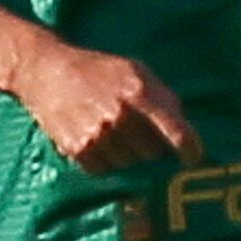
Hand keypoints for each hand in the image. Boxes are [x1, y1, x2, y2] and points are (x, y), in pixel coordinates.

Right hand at [8, 37, 198, 172]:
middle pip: (153, 154)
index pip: (177, 133)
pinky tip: (97, 141)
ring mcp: (98, 134)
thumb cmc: (98, 70)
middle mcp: (120, 115)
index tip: (193, 159)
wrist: (47, 71)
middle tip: (138, 135)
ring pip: (129, 165)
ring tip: (113, 133)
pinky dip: (105, 161)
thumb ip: (164, 98)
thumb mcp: (136, 70)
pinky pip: (105, 170)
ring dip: (127, 155)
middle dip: (151, 149)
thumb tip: (187, 131)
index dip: (191, 151)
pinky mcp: (78, 149)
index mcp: (139, 92)